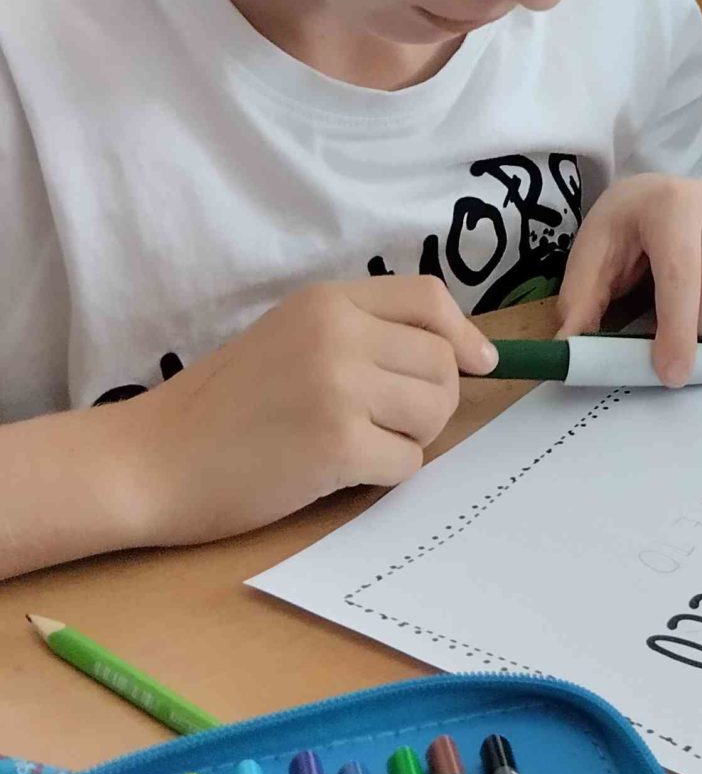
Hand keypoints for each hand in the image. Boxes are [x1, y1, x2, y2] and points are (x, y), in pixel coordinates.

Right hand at [137, 278, 496, 542]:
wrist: (152, 459)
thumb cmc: (221, 405)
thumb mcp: (290, 337)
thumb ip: (363, 334)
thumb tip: (462, 355)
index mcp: (327, 300)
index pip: (429, 298)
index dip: (463, 334)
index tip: (478, 362)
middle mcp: (339, 333)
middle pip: (442, 362)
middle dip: (433, 400)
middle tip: (388, 423)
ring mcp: (339, 387)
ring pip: (435, 411)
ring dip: (411, 438)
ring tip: (359, 445)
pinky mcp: (337, 445)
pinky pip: (407, 461)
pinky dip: (385, 474)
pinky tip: (339, 472)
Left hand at [556, 175, 701, 381]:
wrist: (663, 196)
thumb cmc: (626, 228)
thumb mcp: (593, 254)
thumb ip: (581, 301)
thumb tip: (572, 352)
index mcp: (673, 203)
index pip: (683, 274)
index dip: (678, 330)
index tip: (672, 375)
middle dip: (697, 337)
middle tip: (669, 343)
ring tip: (693, 326)